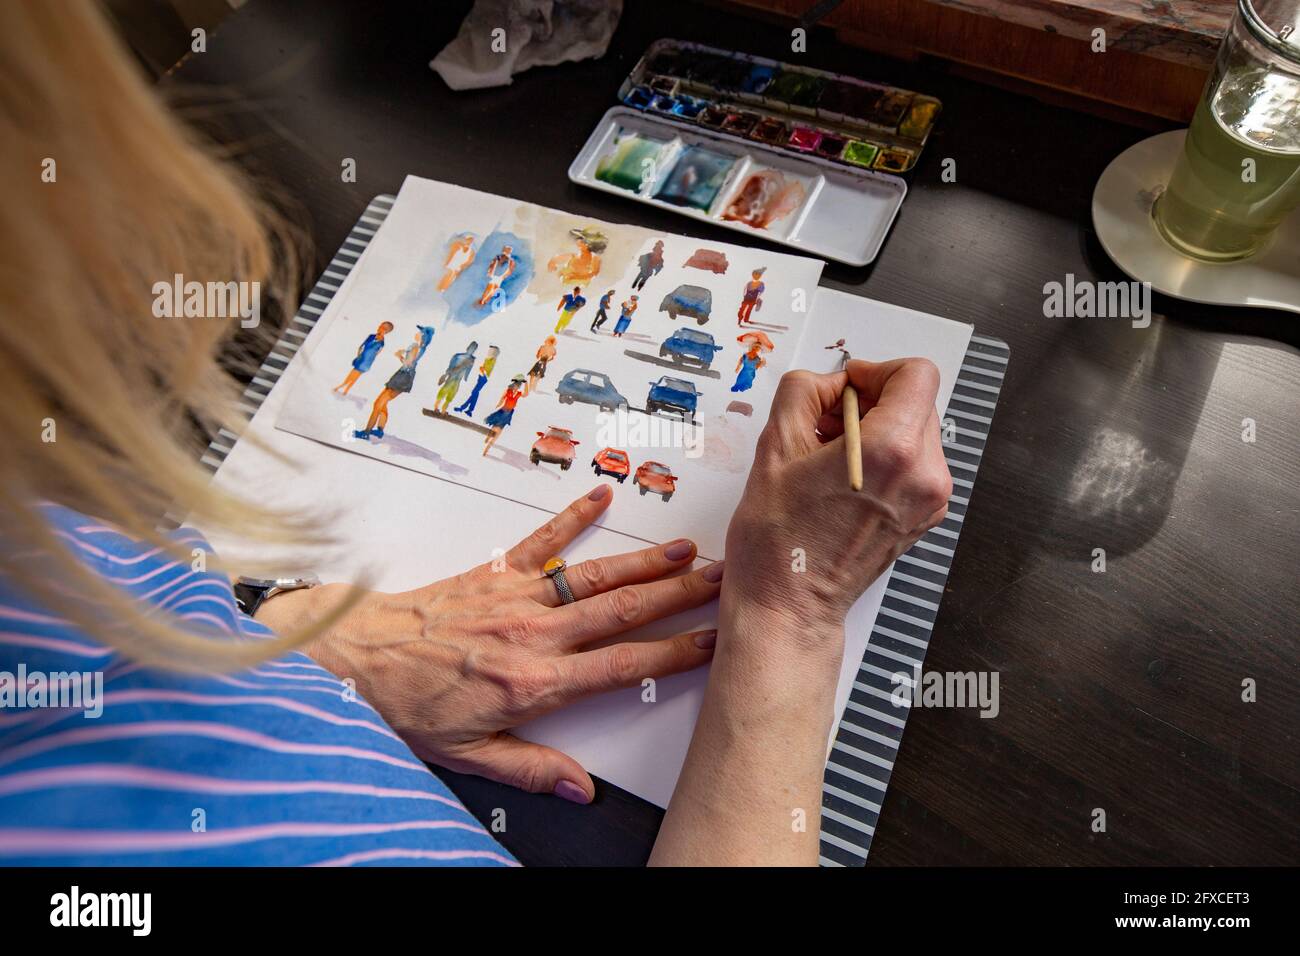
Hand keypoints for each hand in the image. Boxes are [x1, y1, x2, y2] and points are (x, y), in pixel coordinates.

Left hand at [255, 485, 721, 802]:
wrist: (351, 659)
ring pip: (594, 576)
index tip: (713, 641)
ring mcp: (515, 597)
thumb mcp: (468, 754)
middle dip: (680, 595)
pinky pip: (541, 541)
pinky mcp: (492, 573)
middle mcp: (533, 633)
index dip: (676, 653)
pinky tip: (601, 497)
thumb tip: (580, 790)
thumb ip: (531, 768)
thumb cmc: (404, 705)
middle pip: (623, 611)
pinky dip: (573, 517)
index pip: (624, 666)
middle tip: (723, 580)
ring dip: (645, 562)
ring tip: (688, 550)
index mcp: (535, 682)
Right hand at [723, 358, 951, 648]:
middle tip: (825, 426)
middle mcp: (925, 474)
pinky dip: (885, 458)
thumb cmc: (778, 541)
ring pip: (916, 432)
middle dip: (872, 401)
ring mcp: (930, 500)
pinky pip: (915, 465)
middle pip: (917, 402)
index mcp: (893, 450)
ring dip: (878, 430)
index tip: (845, 388)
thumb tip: (828, 383)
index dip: (876, 370)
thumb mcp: (774, 448)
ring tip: (830, 458)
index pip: (917, 374)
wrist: (790, 606)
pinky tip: (845, 481)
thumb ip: (802, 393)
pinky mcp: (925, 518)